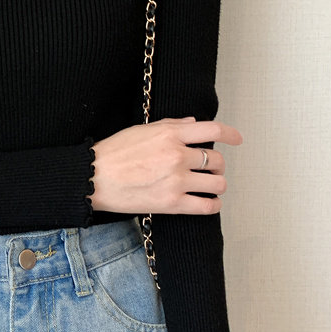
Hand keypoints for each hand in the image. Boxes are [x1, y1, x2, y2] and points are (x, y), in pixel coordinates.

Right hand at [88, 116, 242, 214]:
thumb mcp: (141, 130)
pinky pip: (207, 206)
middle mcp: (177, 156)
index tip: (237, 139)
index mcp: (170, 134)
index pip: (213, 130)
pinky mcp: (172, 204)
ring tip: (209, 186)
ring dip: (217, 184)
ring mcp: (176, 181)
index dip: (231, 134)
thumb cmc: (112, 154)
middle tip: (211, 169)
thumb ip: (170, 126)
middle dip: (217, 165)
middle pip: (217, 160)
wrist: (93, 178)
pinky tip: (209, 202)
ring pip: (218, 183)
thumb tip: (193, 125)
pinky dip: (213, 205)